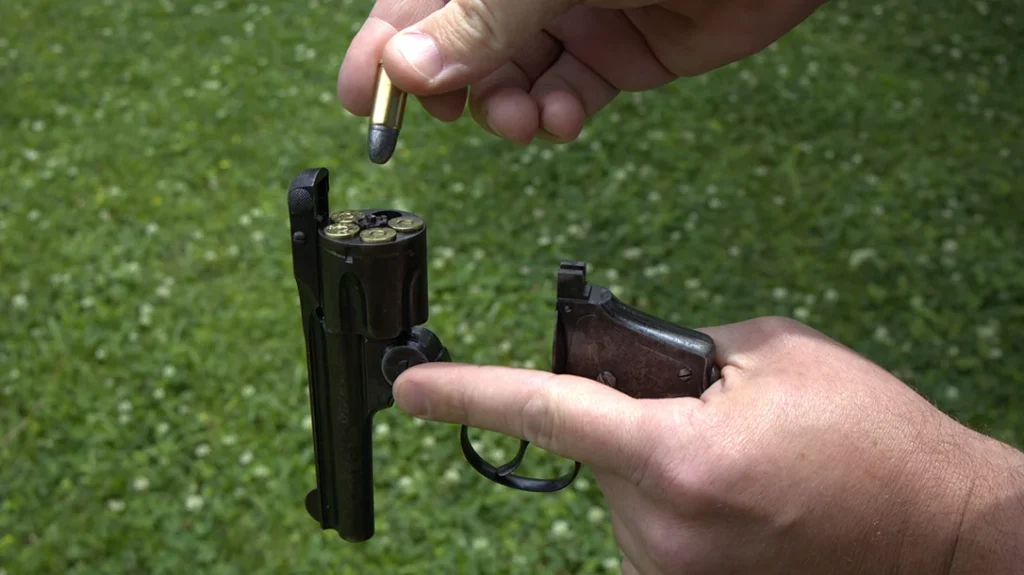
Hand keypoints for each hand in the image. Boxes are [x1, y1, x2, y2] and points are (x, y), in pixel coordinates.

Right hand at [338, 0, 826, 144]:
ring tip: (527, 121)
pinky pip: (568, 94)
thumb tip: (409, 68)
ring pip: (512, 78)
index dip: (385, 47)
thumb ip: (484, 18)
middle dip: (456, 86)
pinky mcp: (620, 53)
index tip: (362, 99)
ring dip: (509, 108)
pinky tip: (562, 120)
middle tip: (458, 113)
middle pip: (461, 44)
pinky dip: (557, 116)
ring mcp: (572, 15)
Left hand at [393, 316, 1023, 573]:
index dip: (466, 393)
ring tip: (742, 460)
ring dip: (655, 461)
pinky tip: (736, 492)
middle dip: (629, 417)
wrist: (938, 531)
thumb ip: (675, 348)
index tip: (408, 388)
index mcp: (676, 457)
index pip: (545, 411)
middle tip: (708, 412)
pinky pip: (648, 526)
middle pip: (593, 449)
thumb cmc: (869, 436)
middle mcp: (660, 528)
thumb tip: (623, 360)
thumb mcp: (771, 353)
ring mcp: (672, 571)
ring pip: (621, 491)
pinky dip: (672, 497)